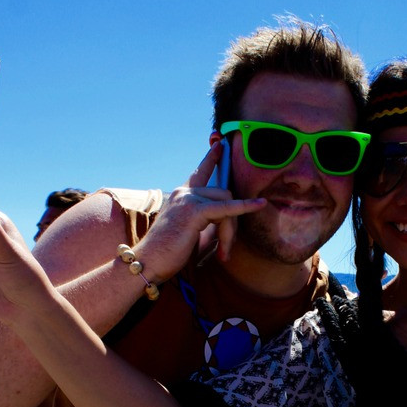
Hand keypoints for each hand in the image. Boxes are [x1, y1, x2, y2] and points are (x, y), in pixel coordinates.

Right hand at [132, 142, 264, 278]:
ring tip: (222, 254)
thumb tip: (229, 219)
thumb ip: (206, 220)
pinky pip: (226, 209)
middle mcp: (184, 192)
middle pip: (224, 194)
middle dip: (231, 223)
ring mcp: (187, 198)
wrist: (148, 263)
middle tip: (225, 250)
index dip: (211, 158)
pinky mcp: (193, 211)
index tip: (220, 144)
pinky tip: (259, 205)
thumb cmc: (167, 254)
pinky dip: (244, 208)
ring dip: (230, 231)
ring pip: (227, 202)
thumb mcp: (189, 232)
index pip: (200, 172)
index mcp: (181, 195)